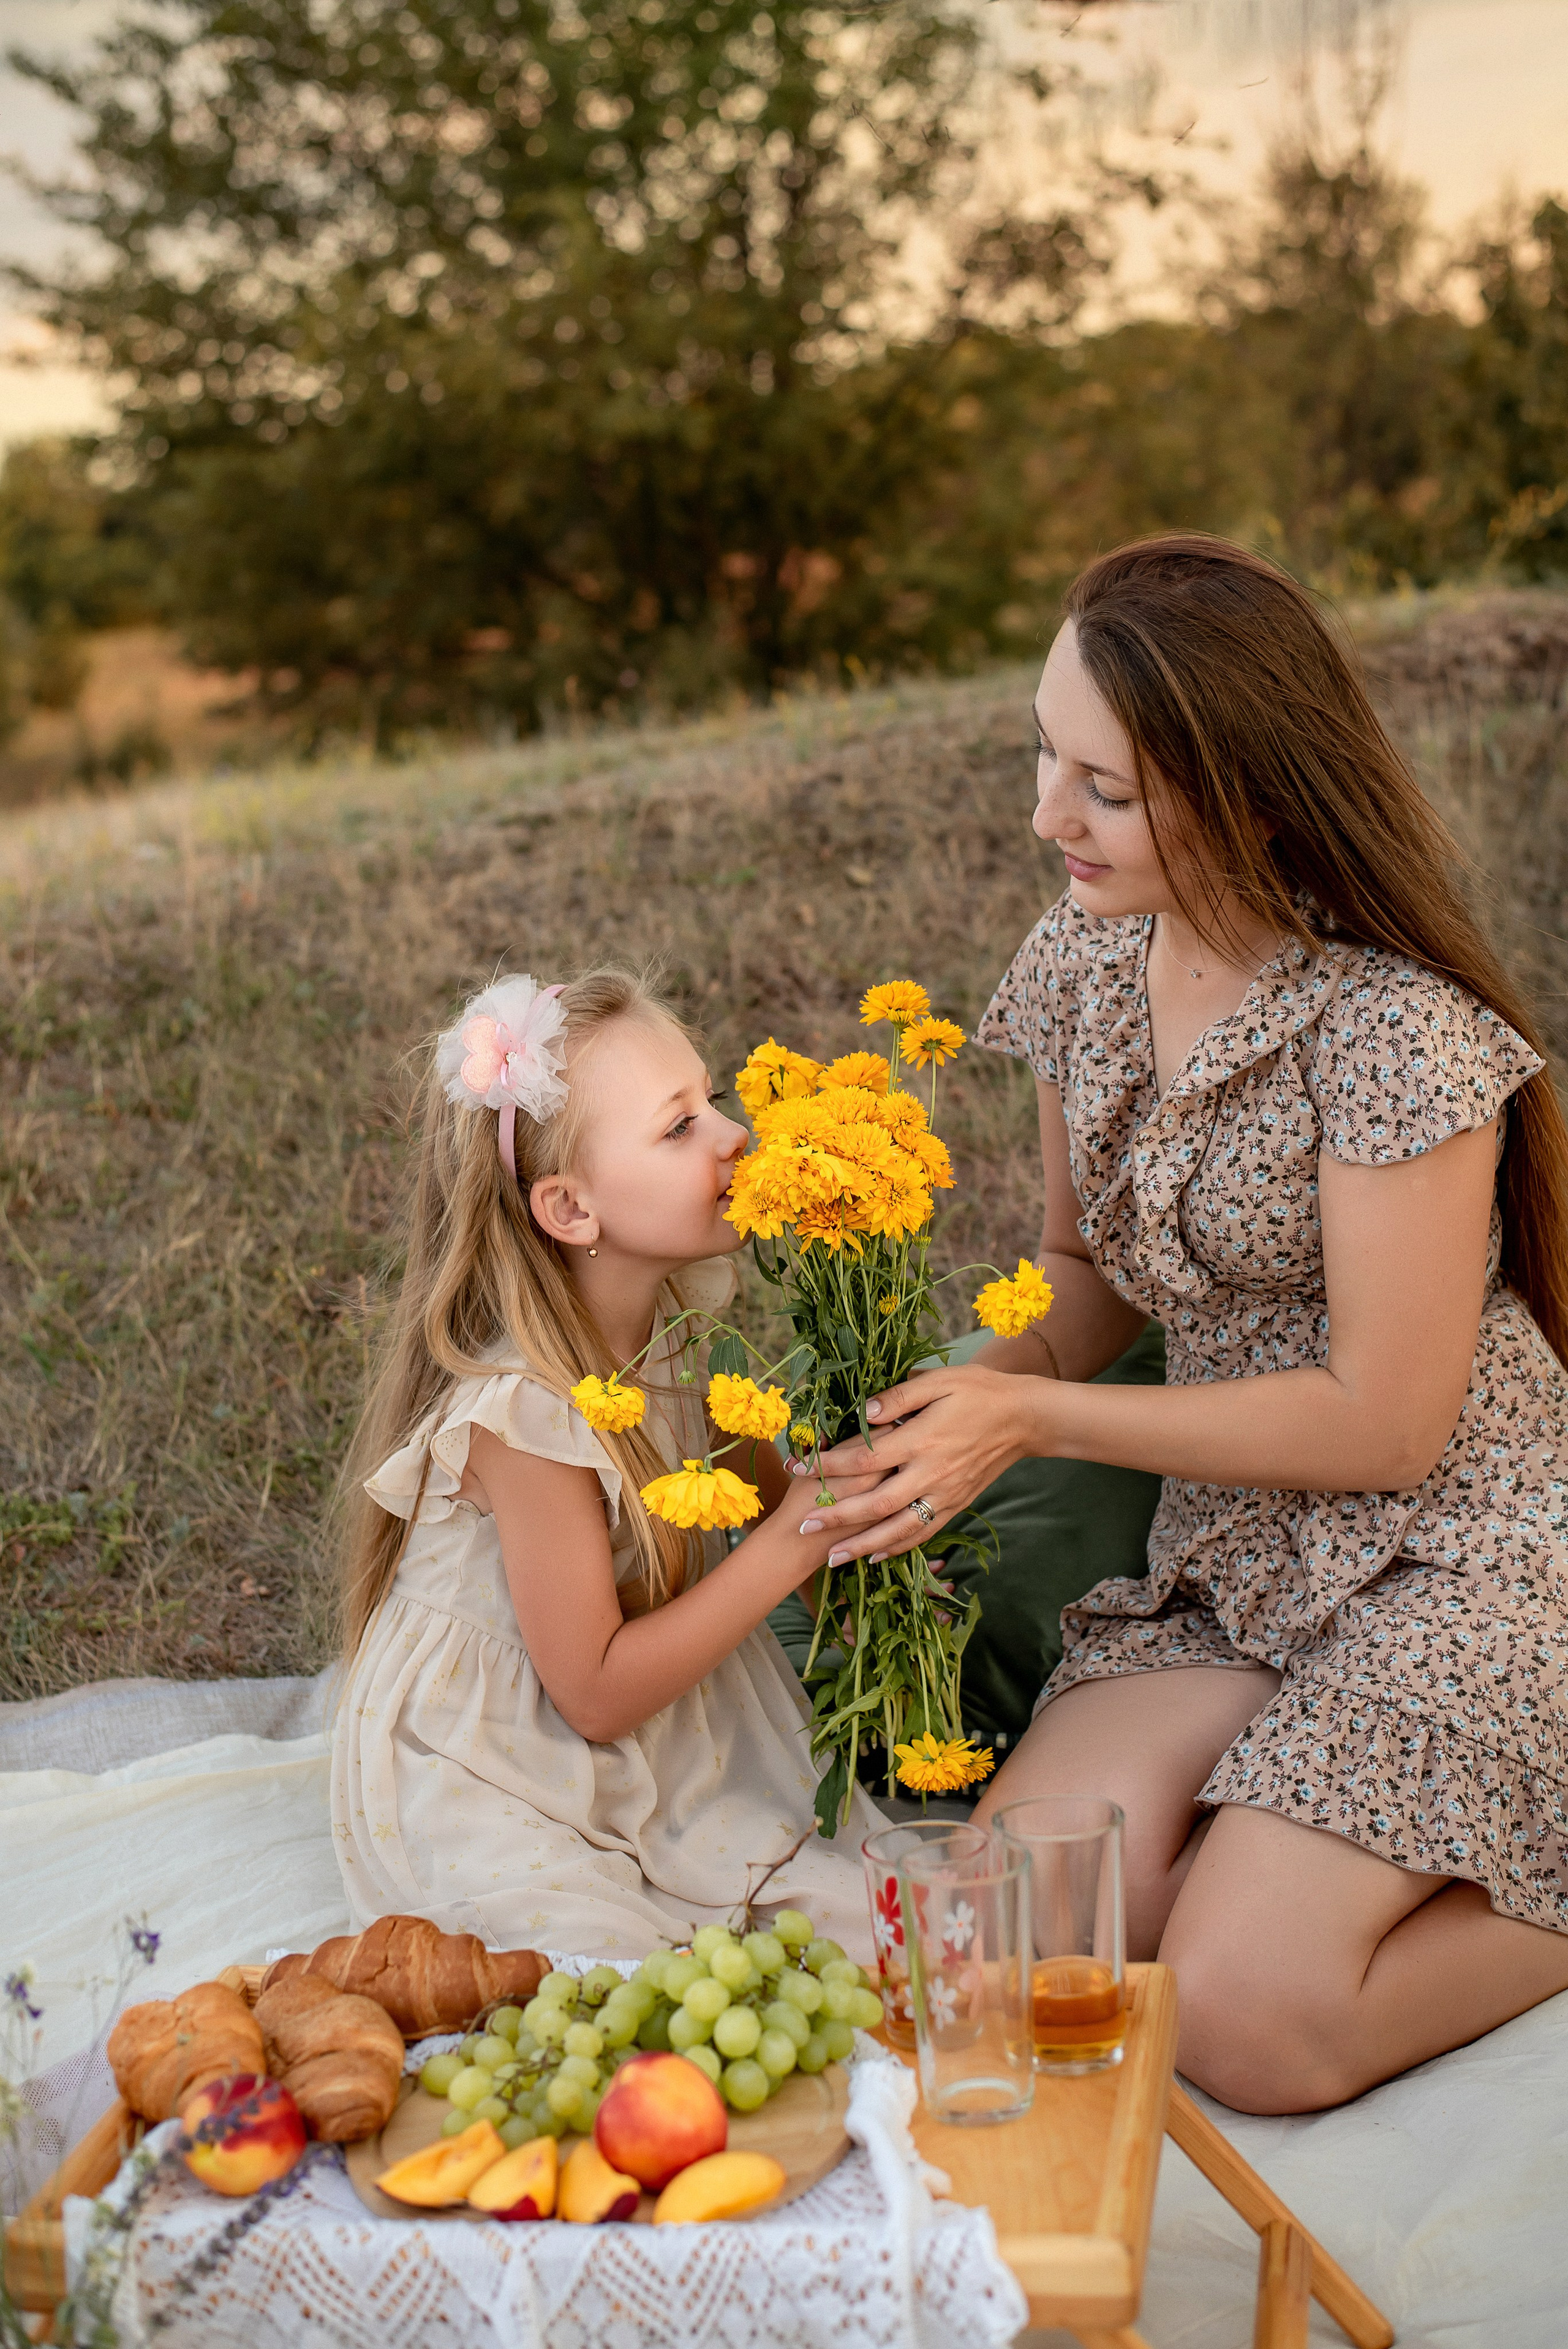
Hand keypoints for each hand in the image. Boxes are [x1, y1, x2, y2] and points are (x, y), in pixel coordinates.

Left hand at [791, 1363, 1049, 1563]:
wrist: (1025, 1418)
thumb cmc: (979, 1391)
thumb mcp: (939, 1381)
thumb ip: (899, 1396)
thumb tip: (862, 1412)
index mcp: (922, 1438)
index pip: (864, 1458)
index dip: (827, 1465)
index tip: (797, 1467)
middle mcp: (931, 1473)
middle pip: (875, 1504)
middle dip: (836, 1518)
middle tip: (802, 1527)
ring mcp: (945, 1494)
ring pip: (898, 1529)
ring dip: (862, 1546)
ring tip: (831, 1558)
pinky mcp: (956, 1505)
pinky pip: (923, 1533)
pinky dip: (897, 1548)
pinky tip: (874, 1556)